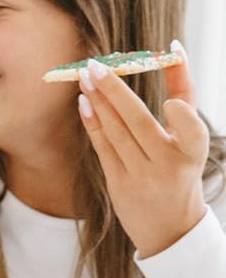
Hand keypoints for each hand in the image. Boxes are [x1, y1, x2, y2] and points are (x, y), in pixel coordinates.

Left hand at [78, 45, 207, 256]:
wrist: (170, 229)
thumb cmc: (181, 171)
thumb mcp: (191, 141)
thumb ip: (183, 98)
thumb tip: (173, 48)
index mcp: (194, 153)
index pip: (193, 131)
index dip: (182, 117)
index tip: (171, 103)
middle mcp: (168, 165)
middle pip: (139, 123)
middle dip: (116, 91)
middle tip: (97, 65)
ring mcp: (141, 176)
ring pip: (116, 132)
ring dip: (98, 101)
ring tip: (86, 76)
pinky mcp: (119, 184)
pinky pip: (104, 147)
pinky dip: (93, 122)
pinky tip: (84, 101)